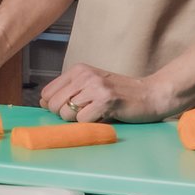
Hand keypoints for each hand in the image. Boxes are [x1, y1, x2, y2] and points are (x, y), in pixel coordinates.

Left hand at [38, 63, 175, 123]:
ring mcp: (95, 87)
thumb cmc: (121, 94)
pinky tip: (105, 116)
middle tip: (86, 113)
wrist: (152, 94)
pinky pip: (83, 121)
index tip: (73, 109)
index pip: (47, 93)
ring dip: (79, 121)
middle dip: (66, 116)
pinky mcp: (106, 100)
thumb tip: (42, 102)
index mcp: (78, 70)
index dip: (55, 107)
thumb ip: (69, 92)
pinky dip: (91, 124)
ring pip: (66, 113)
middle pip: (53, 105)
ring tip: (96, 113)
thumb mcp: (92, 86)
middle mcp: (84, 75)